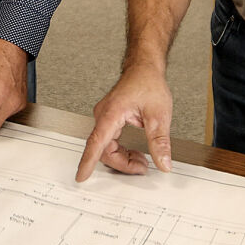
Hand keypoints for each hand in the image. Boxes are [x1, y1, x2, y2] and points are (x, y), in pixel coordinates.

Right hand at [77, 66, 173, 181]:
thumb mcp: (159, 115)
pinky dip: (121, 150)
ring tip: (141, 161)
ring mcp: (104, 117)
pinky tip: (134, 152)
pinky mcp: (108, 119)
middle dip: (122, 163)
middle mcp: (103, 115)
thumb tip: (163, 163)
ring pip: (106, 147)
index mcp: (112, 113)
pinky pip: (109, 141)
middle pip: (104, 149)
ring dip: (122, 158)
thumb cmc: (148, 83)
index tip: (82, 176)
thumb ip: (160, 142)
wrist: (145, 69)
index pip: (97, 142)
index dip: (88, 161)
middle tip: (142, 168)